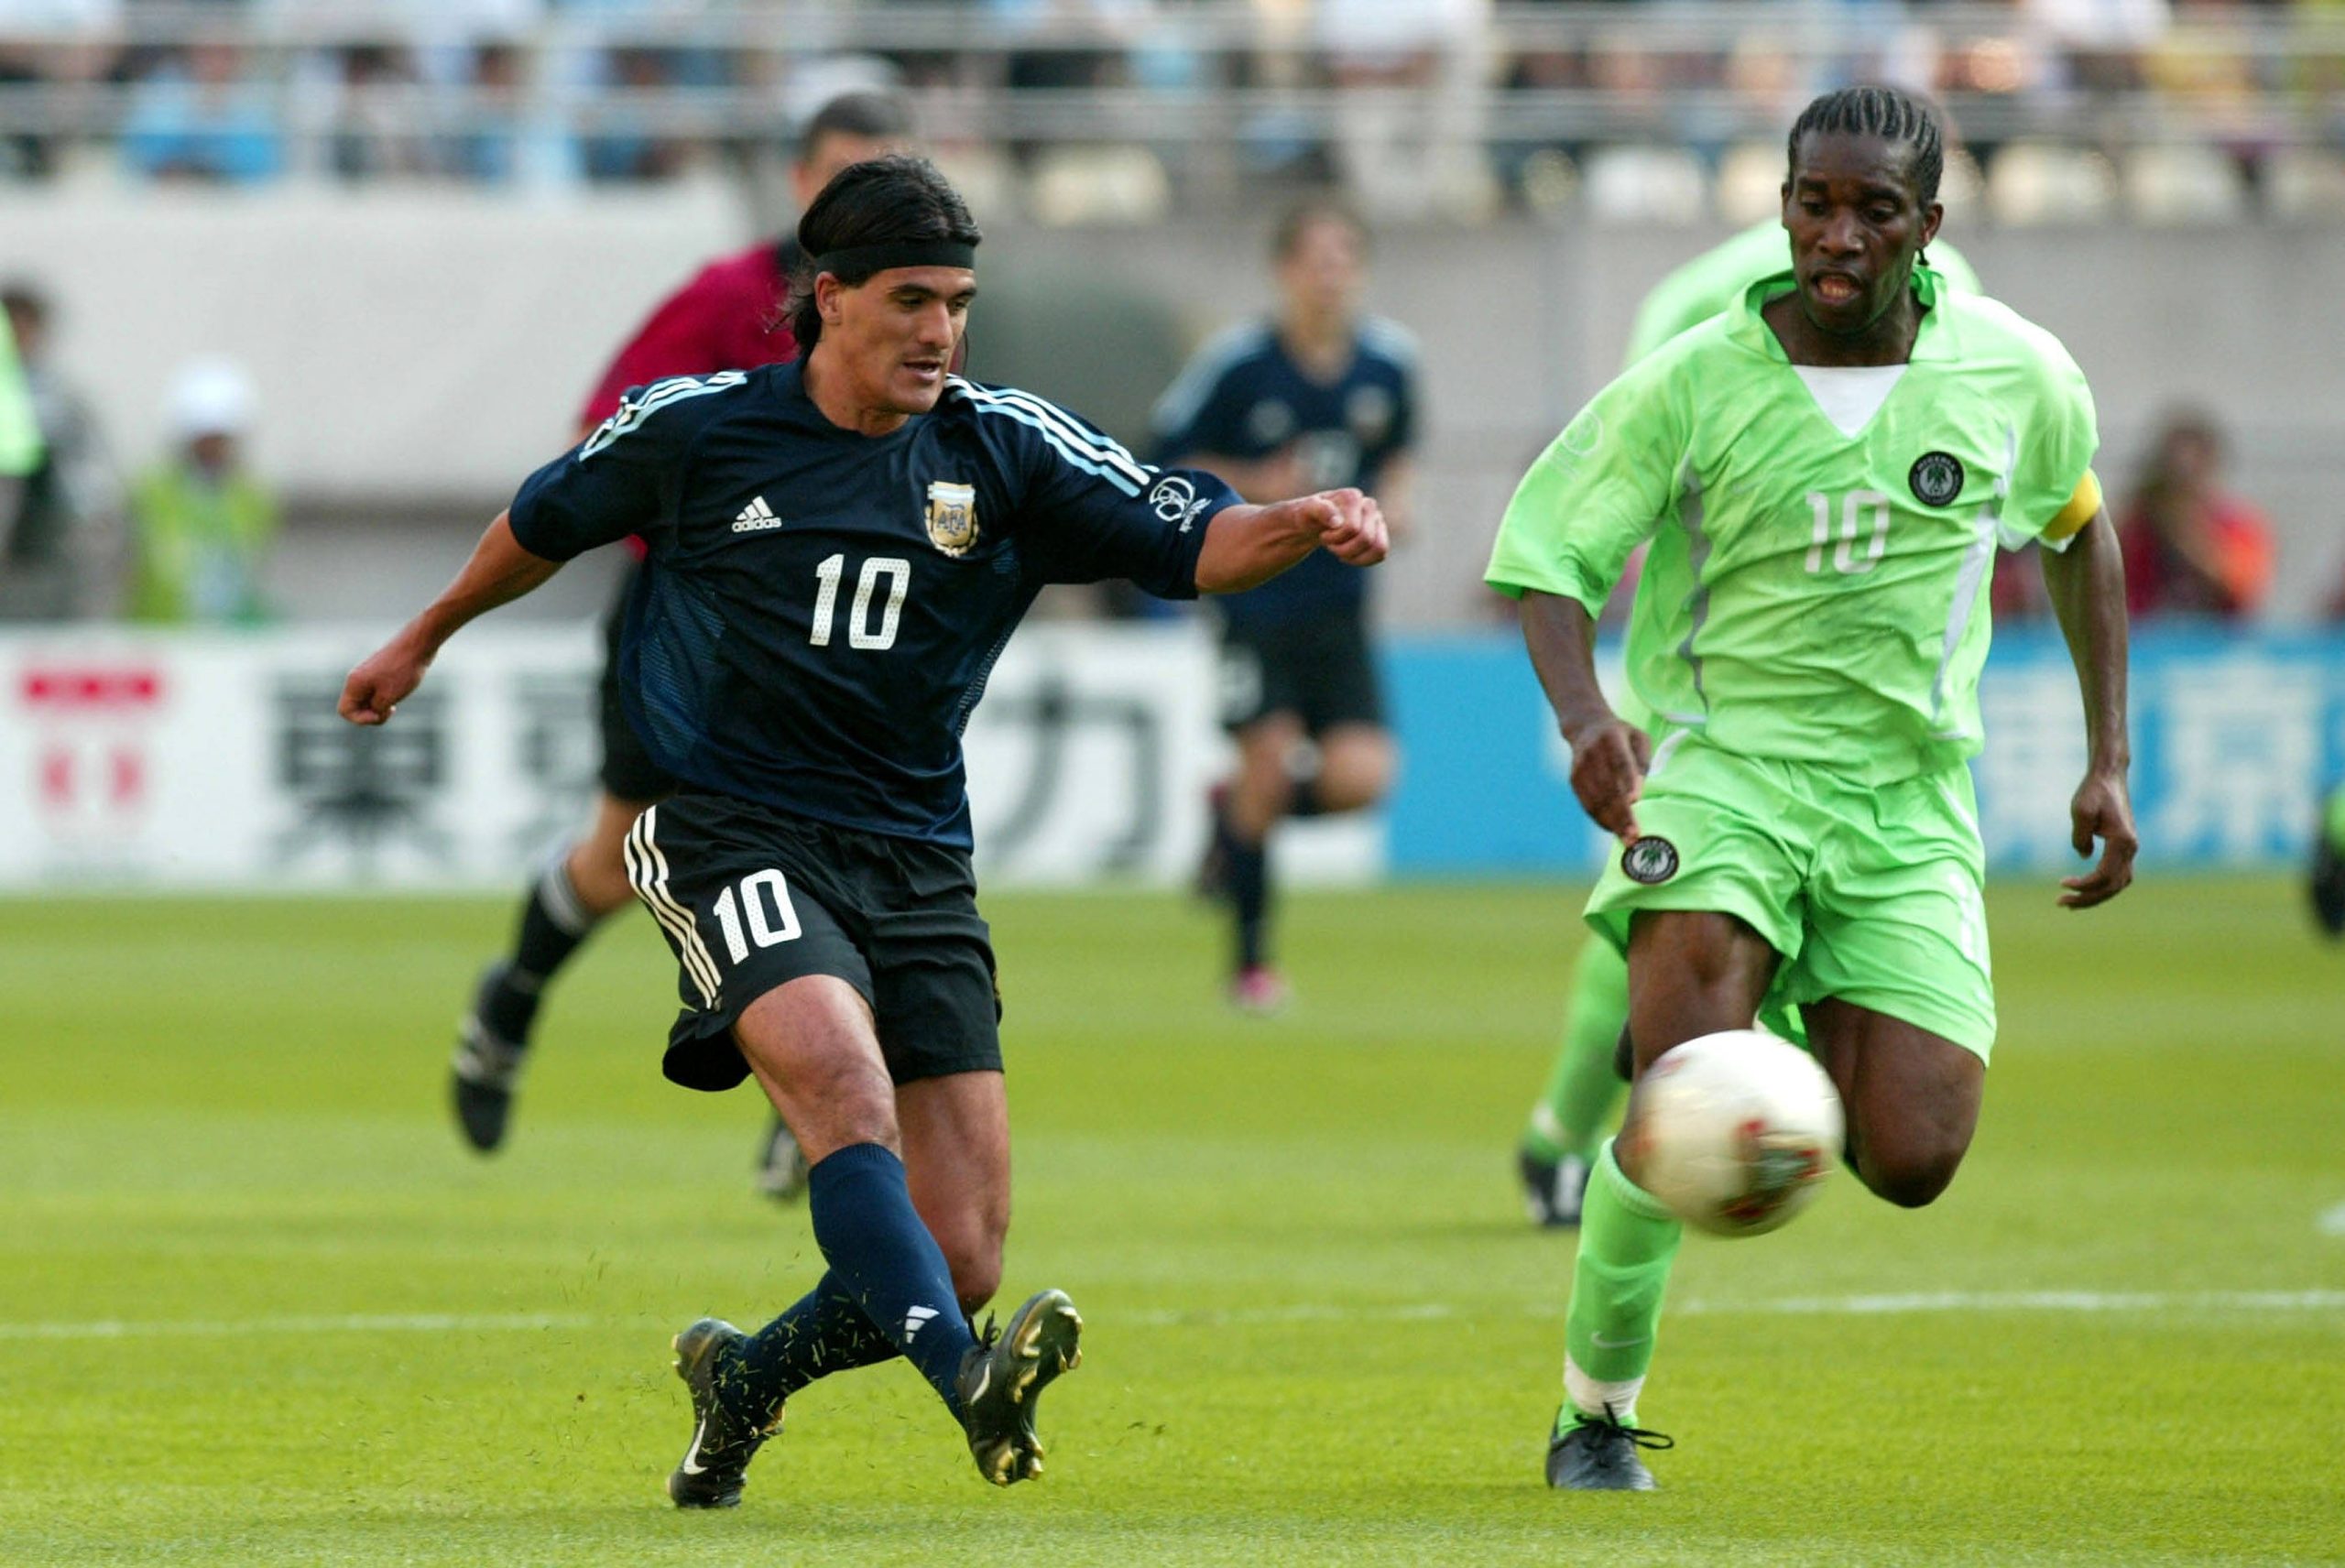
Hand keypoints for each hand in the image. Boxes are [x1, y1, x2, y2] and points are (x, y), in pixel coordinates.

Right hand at [338, 636, 428, 725]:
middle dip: (371, 714)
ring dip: (379, 707)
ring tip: (394, 703)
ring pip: (366, 700)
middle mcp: (356, 679)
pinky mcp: (378, 674)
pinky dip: (384, 699)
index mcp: (354, 684)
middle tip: (390, 709)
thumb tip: (372, 712)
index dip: (360, 719)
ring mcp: (367, 676)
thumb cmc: (402, 671)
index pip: (344, 711)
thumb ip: (375, 710)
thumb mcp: (388, 698)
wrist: (417, 647)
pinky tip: (397, 695)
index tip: (379, 714)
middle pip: (355, 707)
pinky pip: (375, 693)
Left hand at [1302, 487, 1388, 565]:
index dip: (1335, 538)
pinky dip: (1363, 560)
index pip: (1352, 528)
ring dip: (1355, 556)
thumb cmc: (1307, 516)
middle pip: (1366, 539)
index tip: (1323, 534)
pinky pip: (1381, 554)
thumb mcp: (1304, 511)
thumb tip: (1337, 521)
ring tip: (1340, 551)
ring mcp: (1376, 519)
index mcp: (1352, 497)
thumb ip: (1319, 510)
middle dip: (1344, 549)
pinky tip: (1348, 556)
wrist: (1311, 523)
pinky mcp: (1379, 532)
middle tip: (1330, 544)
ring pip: (1380, 548)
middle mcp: (1368, 505)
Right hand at [1564, 714, 1650, 840]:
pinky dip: (1599, 818)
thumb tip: (1638, 791)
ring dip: (1611, 822)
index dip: (1627, 780)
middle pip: (1607, 787)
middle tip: (1634, 834)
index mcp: (1611, 738)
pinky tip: (1612, 829)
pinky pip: (1586, 803)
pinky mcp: (1574, 779)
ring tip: (1626, 839)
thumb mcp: (1638, 738)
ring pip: (1596, 799)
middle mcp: (1592, 753)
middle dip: (1621, 814)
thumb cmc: (1621, 735)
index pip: (1620, 761)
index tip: (1636, 800)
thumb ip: (1642, 761)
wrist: (1585, 726)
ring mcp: (1580, 767)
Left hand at [2059, 767, 2136, 907]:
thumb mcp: (2081, 810)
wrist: (2109, 777)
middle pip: (2112, 886)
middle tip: (2060, 904)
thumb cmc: (2093, 792)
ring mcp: (2130, 849)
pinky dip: (2103, 886)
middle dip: (2087, 898)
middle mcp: (2131, 848)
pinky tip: (2084, 888)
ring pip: (2118, 884)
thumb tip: (2084, 856)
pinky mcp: (2125, 847)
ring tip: (2071, 902)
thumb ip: (2080, 836)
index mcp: (2122, 841)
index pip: (2104, 875)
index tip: (2061, 884)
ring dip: (2096, 895)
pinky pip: (2118, 875)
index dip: (2083, 885)